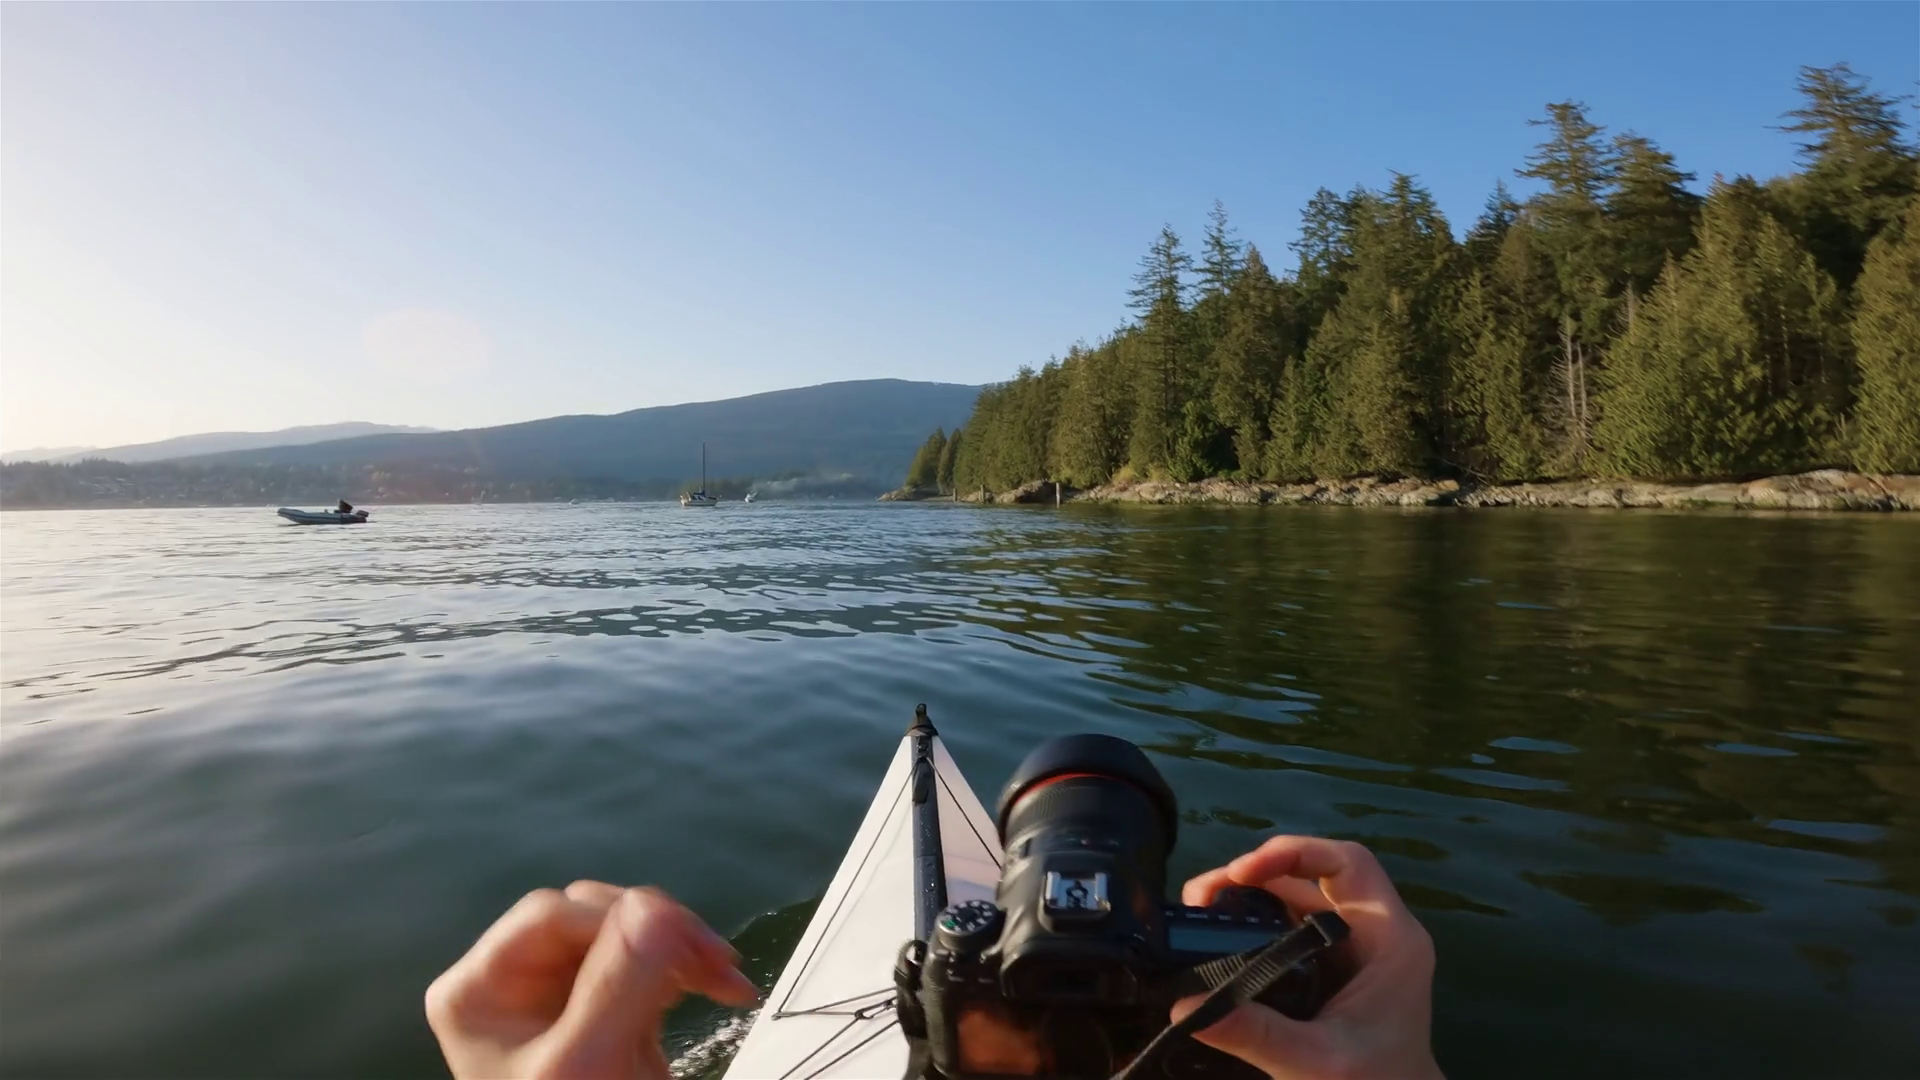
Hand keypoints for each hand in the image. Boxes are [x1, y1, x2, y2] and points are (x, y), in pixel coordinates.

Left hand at [425, 883, 758, 1079]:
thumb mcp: (590, 1064)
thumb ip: (616, 984)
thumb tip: (654, 905)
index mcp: (478, 989)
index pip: (550, 915)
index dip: (620, 918)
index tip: (692, 947)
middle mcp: (510, 982)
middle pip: (589, 919)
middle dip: (659, 936)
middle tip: (721, 964)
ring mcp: (556, 996)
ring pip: (623, 936)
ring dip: (680, 953)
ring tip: (728, 984)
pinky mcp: (599, 1011)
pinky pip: (642, 966)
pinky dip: (683, 972)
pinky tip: (715, 990)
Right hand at [1175, 837, 1441, 1079]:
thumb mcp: (1316, 1063)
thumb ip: (1256, 1034)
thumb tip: (1185, 1007)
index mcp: (1391, 939)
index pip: (1347, 864)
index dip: (1295, 853)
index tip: (1243, 873)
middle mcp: (1375, 932)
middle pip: (1313, 876)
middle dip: (1255, 876)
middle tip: (1202, 897)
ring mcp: (1353, 948)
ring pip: (1299, 897)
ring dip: (1250, 896)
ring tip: (1200, 909)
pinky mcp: (1331, 966)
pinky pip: (1291, 926)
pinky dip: (1255, 922)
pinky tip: (1221, 934)